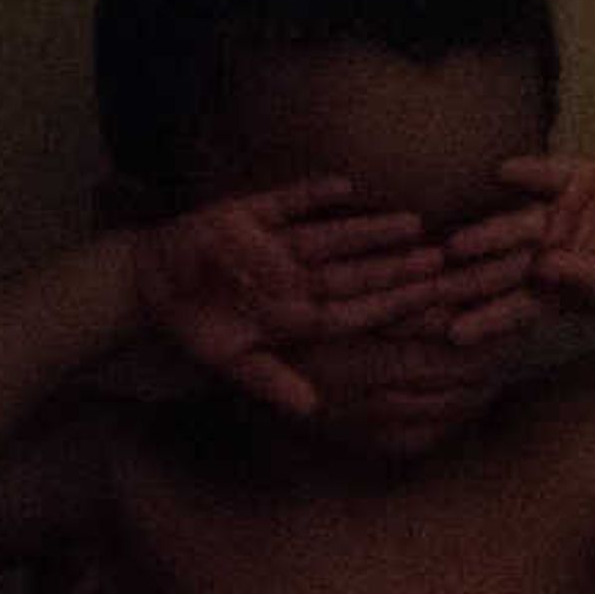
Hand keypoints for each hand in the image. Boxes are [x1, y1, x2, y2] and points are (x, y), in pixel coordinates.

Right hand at [129, 176, 442, 415]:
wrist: (152, 283)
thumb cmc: (196, 325)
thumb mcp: (229, 359)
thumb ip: (270, 380)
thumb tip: (312, 409)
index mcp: (296, 314)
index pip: (355, 310)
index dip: (393, 306)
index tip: (433, 303)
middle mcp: (295, 278)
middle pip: (354, 272)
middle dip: (395, 268)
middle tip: (442, 259)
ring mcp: (277, 245)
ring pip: (332, 237)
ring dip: (369, 230)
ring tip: (413, 223)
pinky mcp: (251, 213)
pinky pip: (285, 202)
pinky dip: (310, 193)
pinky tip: (343, 184)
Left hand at [429, 154, 594, 343]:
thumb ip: (587, 285)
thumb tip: (545, 270)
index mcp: (550, 289)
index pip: (511, 308)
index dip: (485, 321)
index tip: (456, 336)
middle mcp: (540, 250)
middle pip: (500, 267)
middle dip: (468, 280)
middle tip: (432, 292)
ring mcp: (551, 214)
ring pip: (515, 224)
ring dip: (487, 234)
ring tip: (458, 245)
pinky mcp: (569, 179)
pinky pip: (546, 175)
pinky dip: (529, 173)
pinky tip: (504, 171)